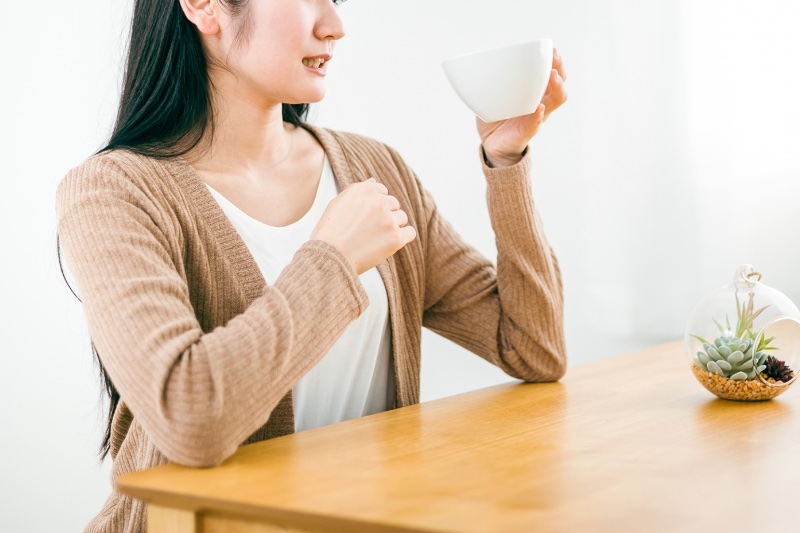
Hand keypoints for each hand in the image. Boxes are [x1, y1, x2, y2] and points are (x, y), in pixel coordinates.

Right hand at [311, 178, 416, 274]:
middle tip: (371, 229)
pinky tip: (392, 241)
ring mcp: (389, 219)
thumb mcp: (337, 203)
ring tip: (377, 237)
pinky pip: (410, 232)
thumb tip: (373, 180)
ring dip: (394, 225)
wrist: (330, 256)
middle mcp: (378, 201)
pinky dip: (404, 236)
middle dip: (385, 214)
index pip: (381, 190)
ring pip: (402, 217)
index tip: (369, 215)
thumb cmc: (329, 233)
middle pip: (393, 203)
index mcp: (364, 190)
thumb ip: (357, 191)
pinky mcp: (396, 237)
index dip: (376, 203)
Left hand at [477, 47, 567, 167]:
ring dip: (557, 88)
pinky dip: (537, 116)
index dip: (555, 62)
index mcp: (535, 93)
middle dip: (559, 69)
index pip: (551, 75)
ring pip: (556, 101)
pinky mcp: (527, 131)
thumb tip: (476, 62)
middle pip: (559, 84)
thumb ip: (490, 81)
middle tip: (554, 57)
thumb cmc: (496, 116)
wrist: (492, 143)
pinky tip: (538, 108)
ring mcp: (537, 117)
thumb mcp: (493, 95)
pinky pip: (536, 123)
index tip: (552, 49)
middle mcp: (541, 103)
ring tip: (552, 76)